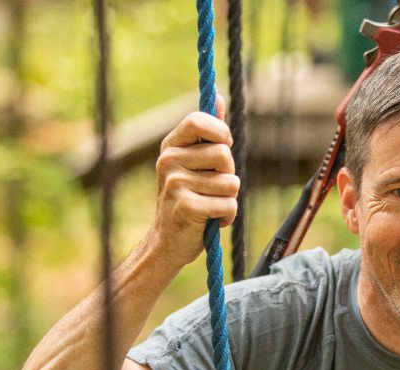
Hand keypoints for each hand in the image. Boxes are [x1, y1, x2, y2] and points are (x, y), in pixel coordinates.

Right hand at [151, 97, 239, 265]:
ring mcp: (175, 184)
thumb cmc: (188, 199)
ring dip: (229, 198)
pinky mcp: (187, 207)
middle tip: (213, 188)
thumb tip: (218, 96)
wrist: (168, 242)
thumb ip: (208, 133)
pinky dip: (227, 216)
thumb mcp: (194, 163)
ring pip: (231, 182)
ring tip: (211, 204)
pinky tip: (212, 220)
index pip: (198, 120)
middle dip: (228, 173)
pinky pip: (228, 204)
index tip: (223, 146)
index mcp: (170, 146)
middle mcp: (168, 161)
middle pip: (223, 154)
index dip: (220, 132)